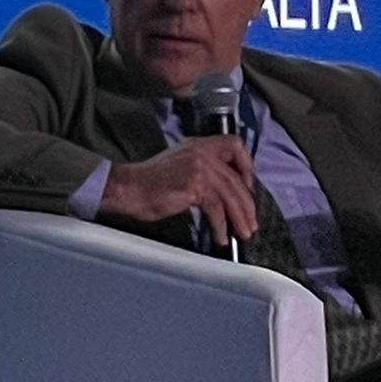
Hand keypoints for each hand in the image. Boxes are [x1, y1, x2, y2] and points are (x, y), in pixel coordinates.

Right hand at [101, 138, 256, 248]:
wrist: (130, 187)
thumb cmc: (150, 181)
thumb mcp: (180, 164)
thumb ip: (202, 169)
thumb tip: (223, 191)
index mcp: (199, 144)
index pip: (234, 145)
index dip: (246, 165)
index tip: (248, 186)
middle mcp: (202, 152)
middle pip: (235, 178)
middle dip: (246, 204)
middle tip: (250, 223)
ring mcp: (199, 167)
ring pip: (230, 194)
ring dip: (239, 217)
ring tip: (242, 233)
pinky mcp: (193, 185)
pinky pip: (216, 208)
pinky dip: (221, 225)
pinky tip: (220, 237)